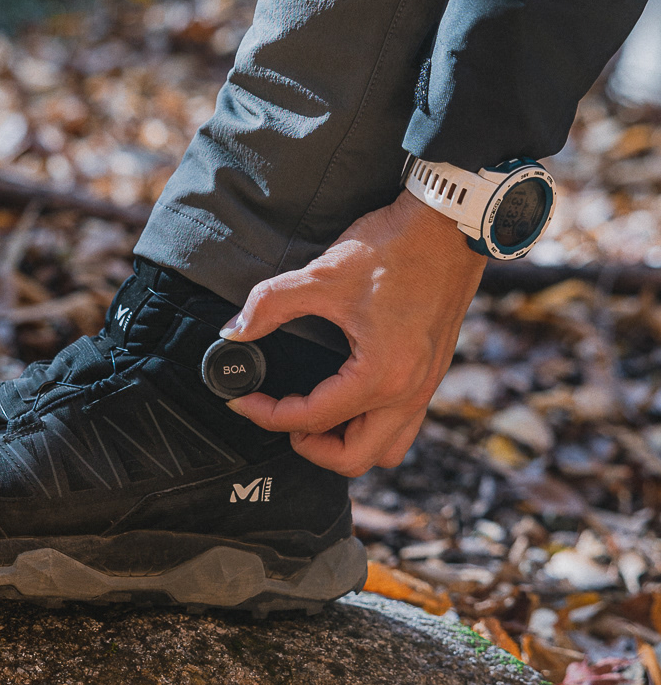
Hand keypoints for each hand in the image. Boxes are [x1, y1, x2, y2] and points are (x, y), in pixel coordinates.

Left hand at [220, 190, 485, 474]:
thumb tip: (235, 330)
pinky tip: (347, 397)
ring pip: (386, 449)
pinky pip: (402, 425)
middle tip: (280, 415)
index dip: (267, 415)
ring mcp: (426, 386)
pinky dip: (371, 426)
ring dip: (346, 443)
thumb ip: (270, 305)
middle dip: (310, 446)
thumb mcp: (322, 274)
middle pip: (354, 458)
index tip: (243, 401)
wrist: (449, 226)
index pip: (313, 419)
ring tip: (315, 414)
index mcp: (381, 375)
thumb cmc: (393, 248)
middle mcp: (409, 392)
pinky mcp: (432, 374)